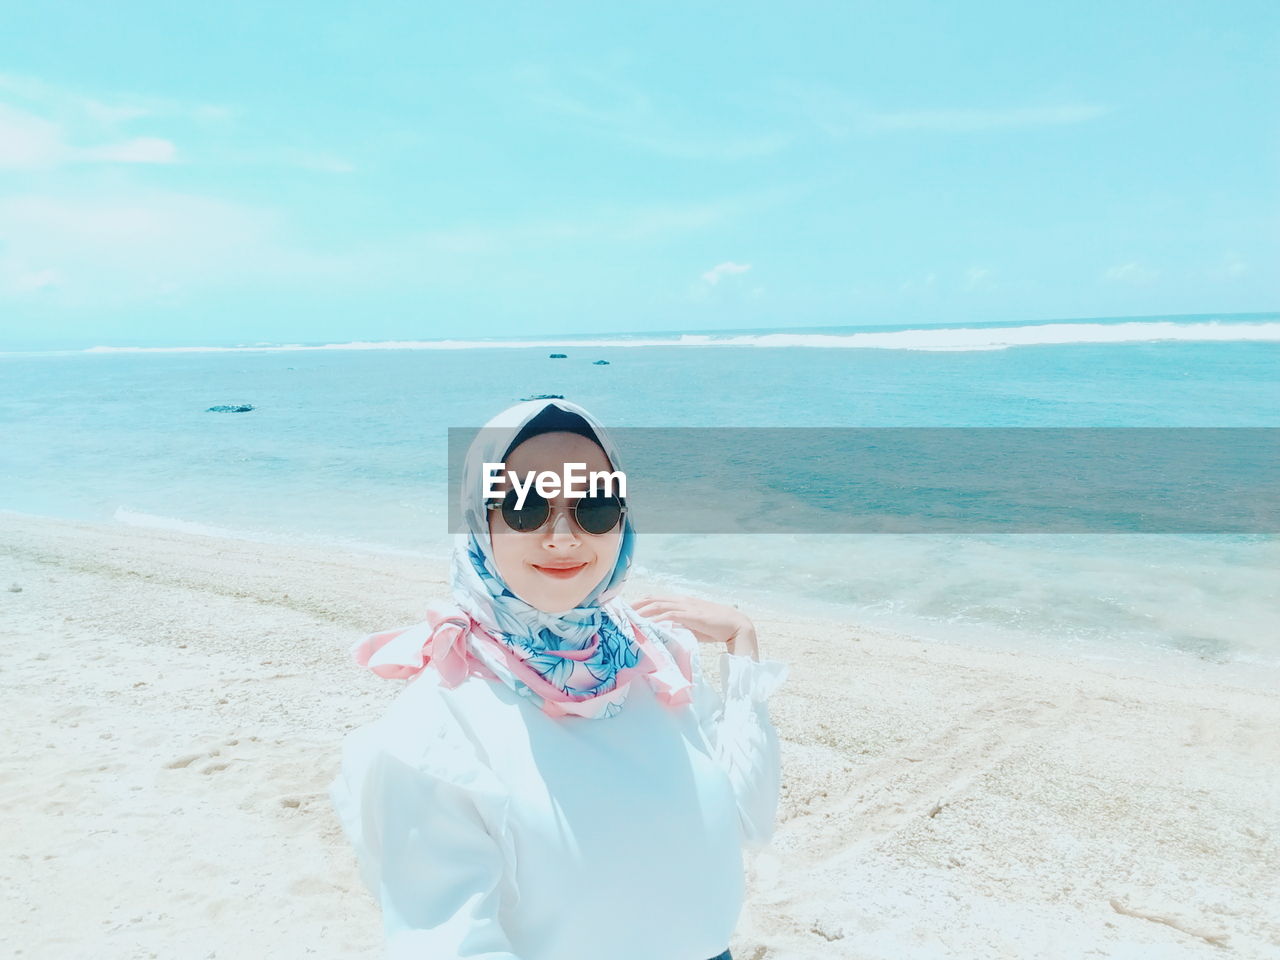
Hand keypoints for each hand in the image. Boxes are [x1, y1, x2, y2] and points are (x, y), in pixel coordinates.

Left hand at [631, 593, 758, 658]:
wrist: (735, 625)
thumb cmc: (714, 627)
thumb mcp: (693, 626)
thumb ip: (679, 627)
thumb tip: (664, 633)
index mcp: (682, 602)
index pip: (656, 599)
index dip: (640, 603)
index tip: (627, 610)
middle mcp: (682, 601)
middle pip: (653, 599)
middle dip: (636, 605)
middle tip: (620, 613)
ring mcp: (686, 607)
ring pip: (658, 605)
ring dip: (642, 611)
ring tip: (628, 618)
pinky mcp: (691, 615)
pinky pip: (670, 615)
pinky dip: (657, 618)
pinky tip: (647, 624)